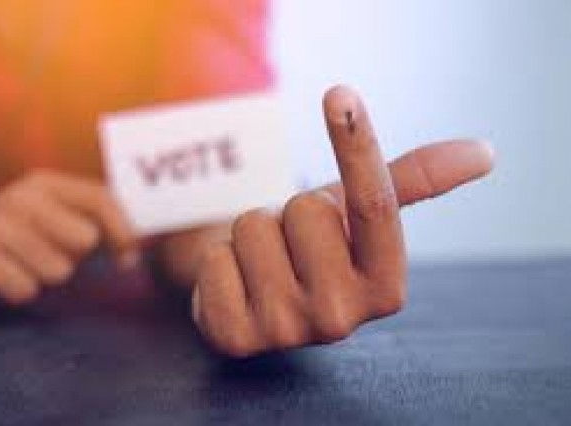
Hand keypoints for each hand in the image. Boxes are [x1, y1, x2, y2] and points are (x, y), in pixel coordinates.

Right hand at [0, 170, 137, 311]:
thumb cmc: (25, 242)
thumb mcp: (60, 224)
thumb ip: (100, 226)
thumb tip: (145, 242)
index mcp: (45, 183)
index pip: (101, 199)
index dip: (125, 230)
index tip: (131, 257)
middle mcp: (19, 195)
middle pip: (85, 238)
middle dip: (78, 259)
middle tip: (52, 257)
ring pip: (58, 270)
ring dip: (47, 278)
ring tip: (25, 267)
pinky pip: (27, 289)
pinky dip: (22, 292)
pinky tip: (5, 279)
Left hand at [191, 86, 493, 356]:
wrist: (252, 293)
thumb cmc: (310, 247)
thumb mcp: (356, 213)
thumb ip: (413, 182)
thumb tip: (485, 152)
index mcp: (385, 289)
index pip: (376, 206)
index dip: (357, 145)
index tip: (340, 93)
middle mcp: (341, 320)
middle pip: (305, 210)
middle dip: (289, 212)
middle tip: (290, 242)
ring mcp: (286, 333)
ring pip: (254, 228)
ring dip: (251, 234)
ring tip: (263, 261)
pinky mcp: (235, 338)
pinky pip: (215, 259)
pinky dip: (219, 259)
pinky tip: (235, 283)